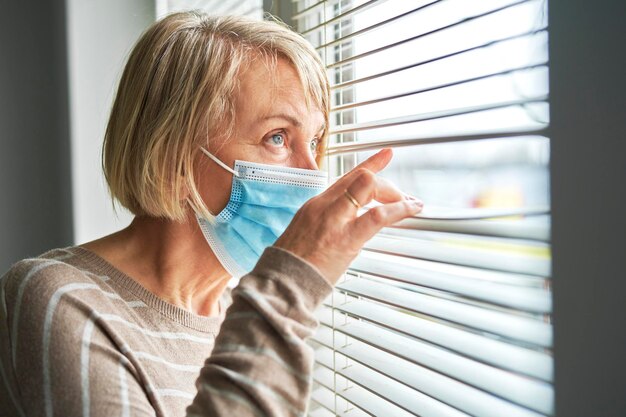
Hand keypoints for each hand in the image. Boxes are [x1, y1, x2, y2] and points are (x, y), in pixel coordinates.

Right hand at [274, 148, 422, 284]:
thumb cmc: (293, 266)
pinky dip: (399, 210)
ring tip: (411, 203)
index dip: (370, 164)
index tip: (386, 155)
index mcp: (315, 205)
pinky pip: (378, 216)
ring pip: (369, 187)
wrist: (281, 283)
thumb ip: (327, 222)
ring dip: (395, 194)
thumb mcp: (305, 233)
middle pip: (361, 177)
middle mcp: (324, 206)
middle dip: (386, 184)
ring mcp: (334, 220)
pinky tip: (411, 210)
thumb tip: (350, 222)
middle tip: (401, 198)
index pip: (346, 177)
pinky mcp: (345, 238)